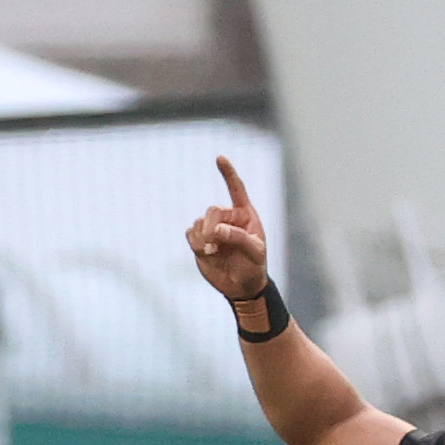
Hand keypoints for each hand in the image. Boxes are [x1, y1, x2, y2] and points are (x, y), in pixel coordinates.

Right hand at [185, 154, 273, 306]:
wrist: (241, 286)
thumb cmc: (254, 266)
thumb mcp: (255, 252)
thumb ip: (238, 238)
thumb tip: (215, 230)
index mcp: (245, 215)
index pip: (237, 189)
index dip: (228, 173)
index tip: (219, 158)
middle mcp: (227, 218)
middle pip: (212, 210)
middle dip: (211, 226)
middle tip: (212, 242)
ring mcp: (211, 228)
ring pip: (198, 223)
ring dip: (202, 238)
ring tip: (214, 252)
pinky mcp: (199, 240)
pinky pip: (190, 234)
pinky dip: (195, 243)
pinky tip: (206, 252)